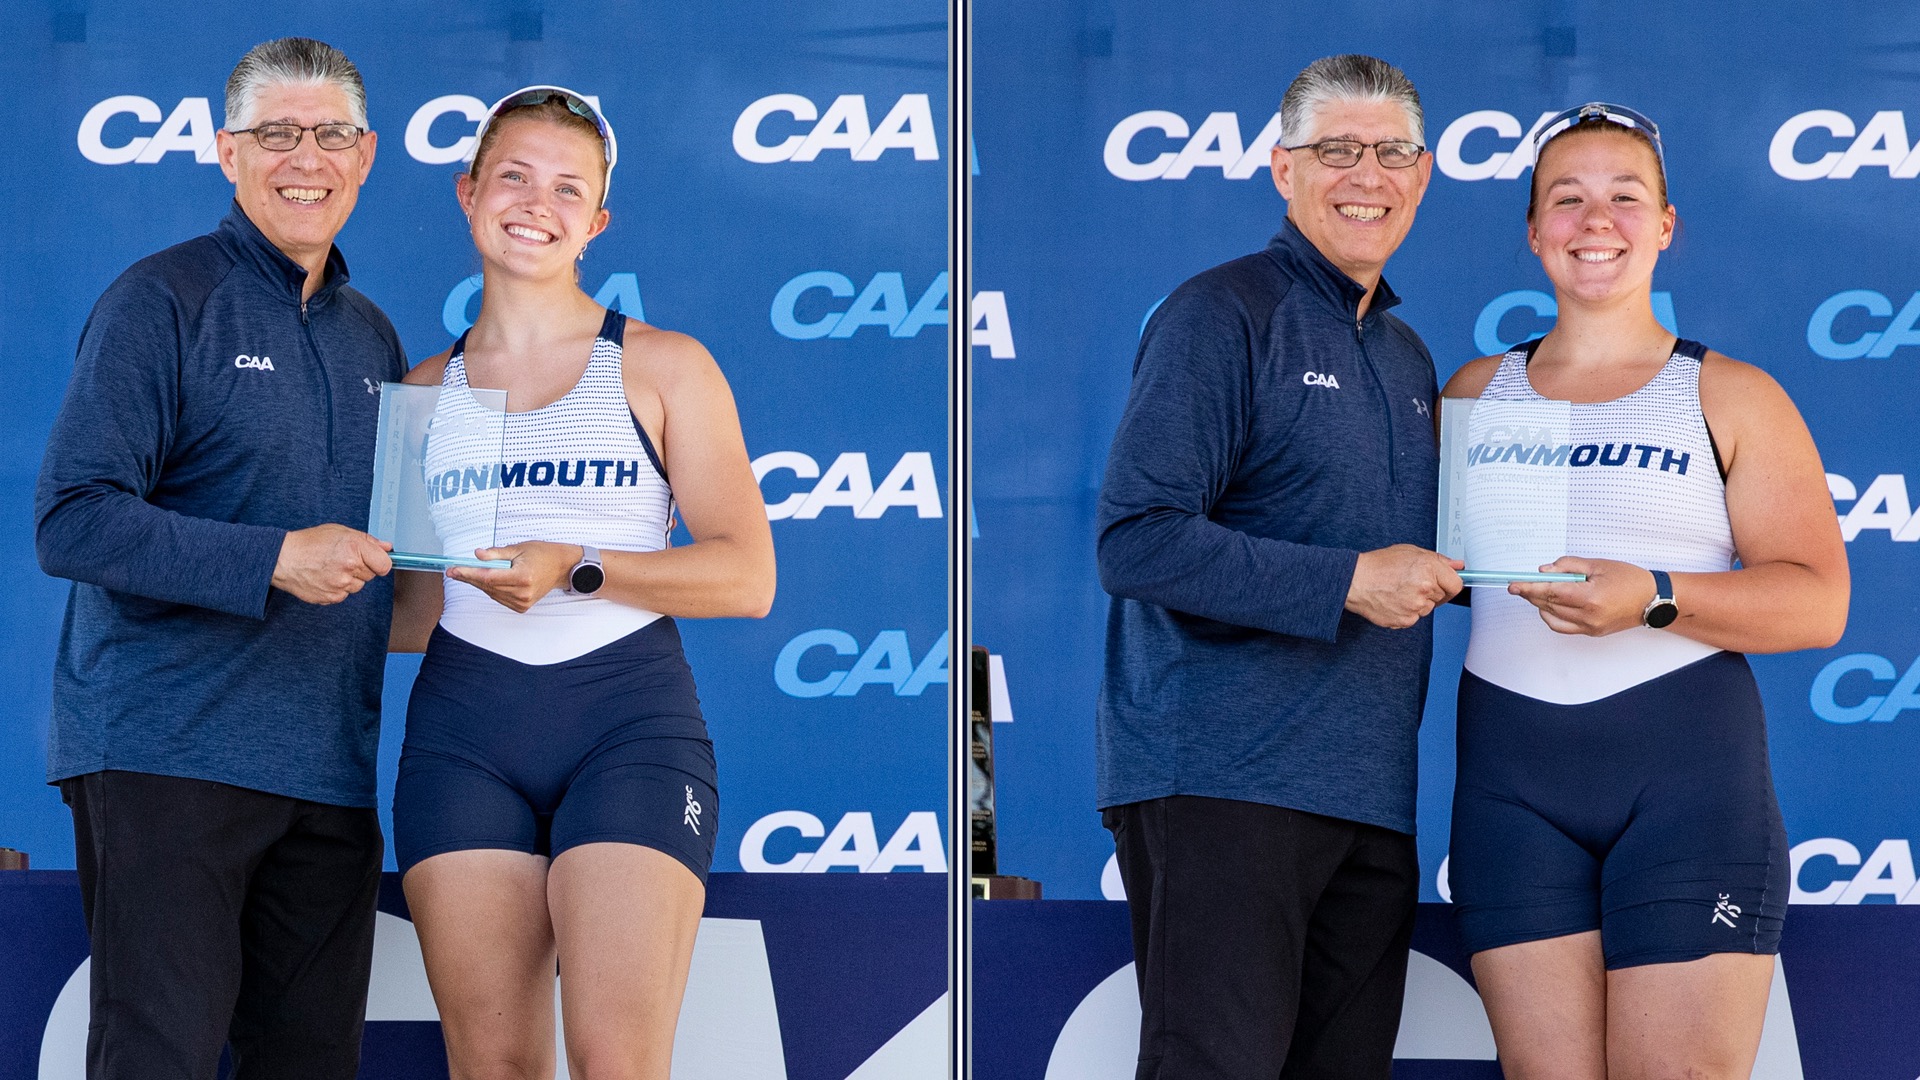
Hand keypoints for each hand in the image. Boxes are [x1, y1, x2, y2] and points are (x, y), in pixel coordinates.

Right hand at [272, 525, 392, 604]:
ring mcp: (340, 584)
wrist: (283, 559)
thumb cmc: (309, 543)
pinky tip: (325, 577)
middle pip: (371, 575)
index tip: (375, 560)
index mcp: (354, 548)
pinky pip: (344, 595)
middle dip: (361, 568)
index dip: (380, 562)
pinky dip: (337, 589)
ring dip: (349, 579)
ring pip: (357, 586)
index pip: (384, 564)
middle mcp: (349, 567)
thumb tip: (387, 548)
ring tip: (331, 568)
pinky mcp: (331, 597)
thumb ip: (367, 540)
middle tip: (342, 559)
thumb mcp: (339, 532)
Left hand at [444, 541, 582, 612]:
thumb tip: (477, 555)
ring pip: (491, 593)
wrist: (561, 568)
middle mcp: (523, 592)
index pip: (489, 577)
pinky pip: (498, 597)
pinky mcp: (521, 607)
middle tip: (453, 571)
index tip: (454, 570)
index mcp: (523, 576)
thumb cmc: (542, 554)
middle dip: (469, 577)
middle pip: (487, 586)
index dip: (468, 573)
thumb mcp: (519, 548)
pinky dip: (491, 589)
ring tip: (470, 572)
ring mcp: (522, 602)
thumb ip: (496, 553)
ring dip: (479, 583)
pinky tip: (489, 580)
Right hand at [1345, 545, 1463, 628]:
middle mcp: (1425, 587)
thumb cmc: (1378, 565)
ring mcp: (1415, 606)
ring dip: (1418, 603)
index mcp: (1428, 568)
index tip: (1446, 585)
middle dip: (1431, 592)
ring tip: (1399, 591)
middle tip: (1411, 584)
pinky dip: (1406, 612)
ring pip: (1427, 608)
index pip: (1456, 584)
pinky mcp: (1405, 620)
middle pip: (1441, 597)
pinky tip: (1394, 601)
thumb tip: (1457, 566)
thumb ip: (1438, 560)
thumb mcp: (1410, 552)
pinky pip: (1414, 618)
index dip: (1451, 584)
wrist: (1355, 581)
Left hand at [1507, 557, 1654, 635]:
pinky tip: (1552, 604)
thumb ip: (1568, 566)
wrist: (1654, 600)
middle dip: (1532, 594)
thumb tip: (1544, 571)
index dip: (1529, 588)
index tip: (1514, 585)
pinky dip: (1551, 615)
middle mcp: (1589, 616)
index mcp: (1591, 597)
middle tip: (1522, 584)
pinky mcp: (1591, 633)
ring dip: (1541, 604)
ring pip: (1552, 617)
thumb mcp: (1598, 565)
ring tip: (1541, 591)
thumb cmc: (1630, 579)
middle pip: (1548, 605)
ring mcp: (1589, 627)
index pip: (1551, 592)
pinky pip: (1562, 627)